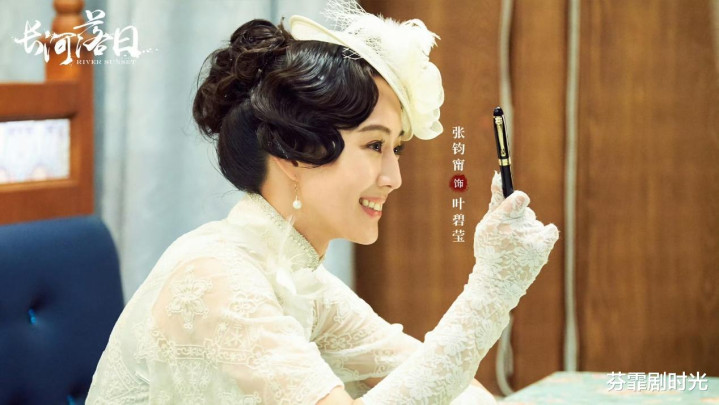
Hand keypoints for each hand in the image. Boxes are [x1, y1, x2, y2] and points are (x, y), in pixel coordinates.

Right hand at [472, 172, 558, 289]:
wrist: (497, 284)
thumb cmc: (489, 252)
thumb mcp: (486, 226)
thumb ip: (496, 201)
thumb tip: (498, 175)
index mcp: (498, 219)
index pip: (519, 197)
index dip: (518, 199)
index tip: (515, 204)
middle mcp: (515, 227)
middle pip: (526, 211)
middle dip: (520, 219)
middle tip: (509, 235)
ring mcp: (530, 238)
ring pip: (535, 223)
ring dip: (529, 231)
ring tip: (516, 248)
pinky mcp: (541, 249)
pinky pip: (550, 231)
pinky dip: (545, 234)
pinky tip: (535, 240)